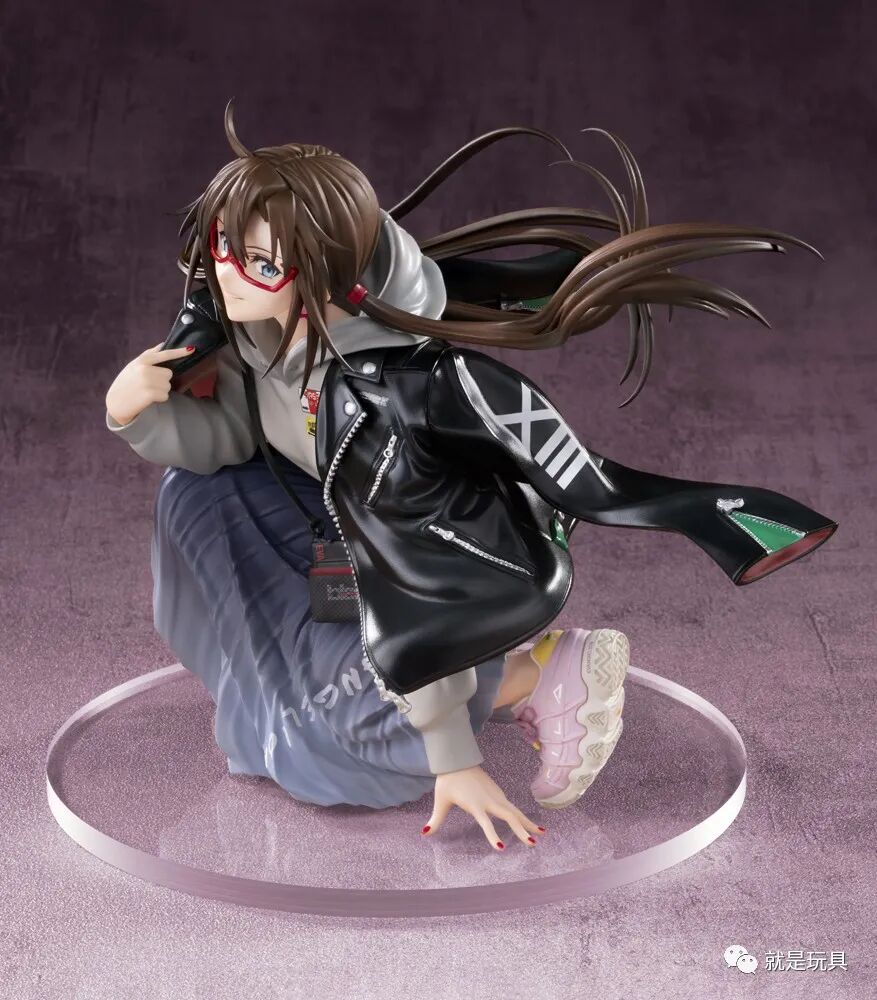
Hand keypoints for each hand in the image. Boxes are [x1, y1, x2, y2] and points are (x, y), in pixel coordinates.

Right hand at [105, 342, 195, 425]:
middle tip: (148, 385)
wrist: (115, 404)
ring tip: (146, 392)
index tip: (192, 349)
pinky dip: (159, 399)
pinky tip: (147, 399)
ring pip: (168, 385)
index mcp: (141, 361)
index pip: (164, 354)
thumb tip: (163, 345)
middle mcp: (145, 369)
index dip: (179, 352)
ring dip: (161, 391)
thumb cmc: (125, 384)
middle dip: (162, 380)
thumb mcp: (133, 365)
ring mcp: (148, 381)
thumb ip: (149, 355)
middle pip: (168, 374)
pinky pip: (165, 396)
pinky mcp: (150, 394)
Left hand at [422, 764, 545, 850]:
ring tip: (540, 835)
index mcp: (475, 804)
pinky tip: (528, 824)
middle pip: (509, 816)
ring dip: (527, 823)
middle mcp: (489, 800)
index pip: (486, 823)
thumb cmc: (448, 780)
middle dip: (522, 830)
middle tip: (533, 844)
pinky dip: (521, 816)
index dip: (492, 836)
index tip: (501, 848)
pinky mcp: (497, 792)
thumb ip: (435, 820)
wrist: (457, 759)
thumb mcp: (440, 800)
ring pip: (514, 811)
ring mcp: (495, 795)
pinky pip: (512, 806)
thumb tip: (424, 834)